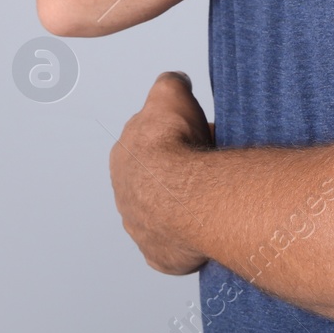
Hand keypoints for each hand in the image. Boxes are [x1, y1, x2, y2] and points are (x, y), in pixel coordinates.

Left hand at [109, 72, 214, 274]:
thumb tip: (175, 79)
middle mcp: (125, 193)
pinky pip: (171, 247)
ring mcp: (139, 226)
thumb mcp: (170, 94)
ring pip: (161, 215)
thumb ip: (169, 83)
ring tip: (210, 199)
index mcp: (123, 156)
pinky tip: (201, 231)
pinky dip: (185, 241)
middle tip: (207, 170)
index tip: (197, 138)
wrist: (185, 194)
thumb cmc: (175, 146)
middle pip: (154, 182)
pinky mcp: (157, 253)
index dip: (174, 139)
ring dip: (181, 209)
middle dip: (177, 175)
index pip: (147, 145)